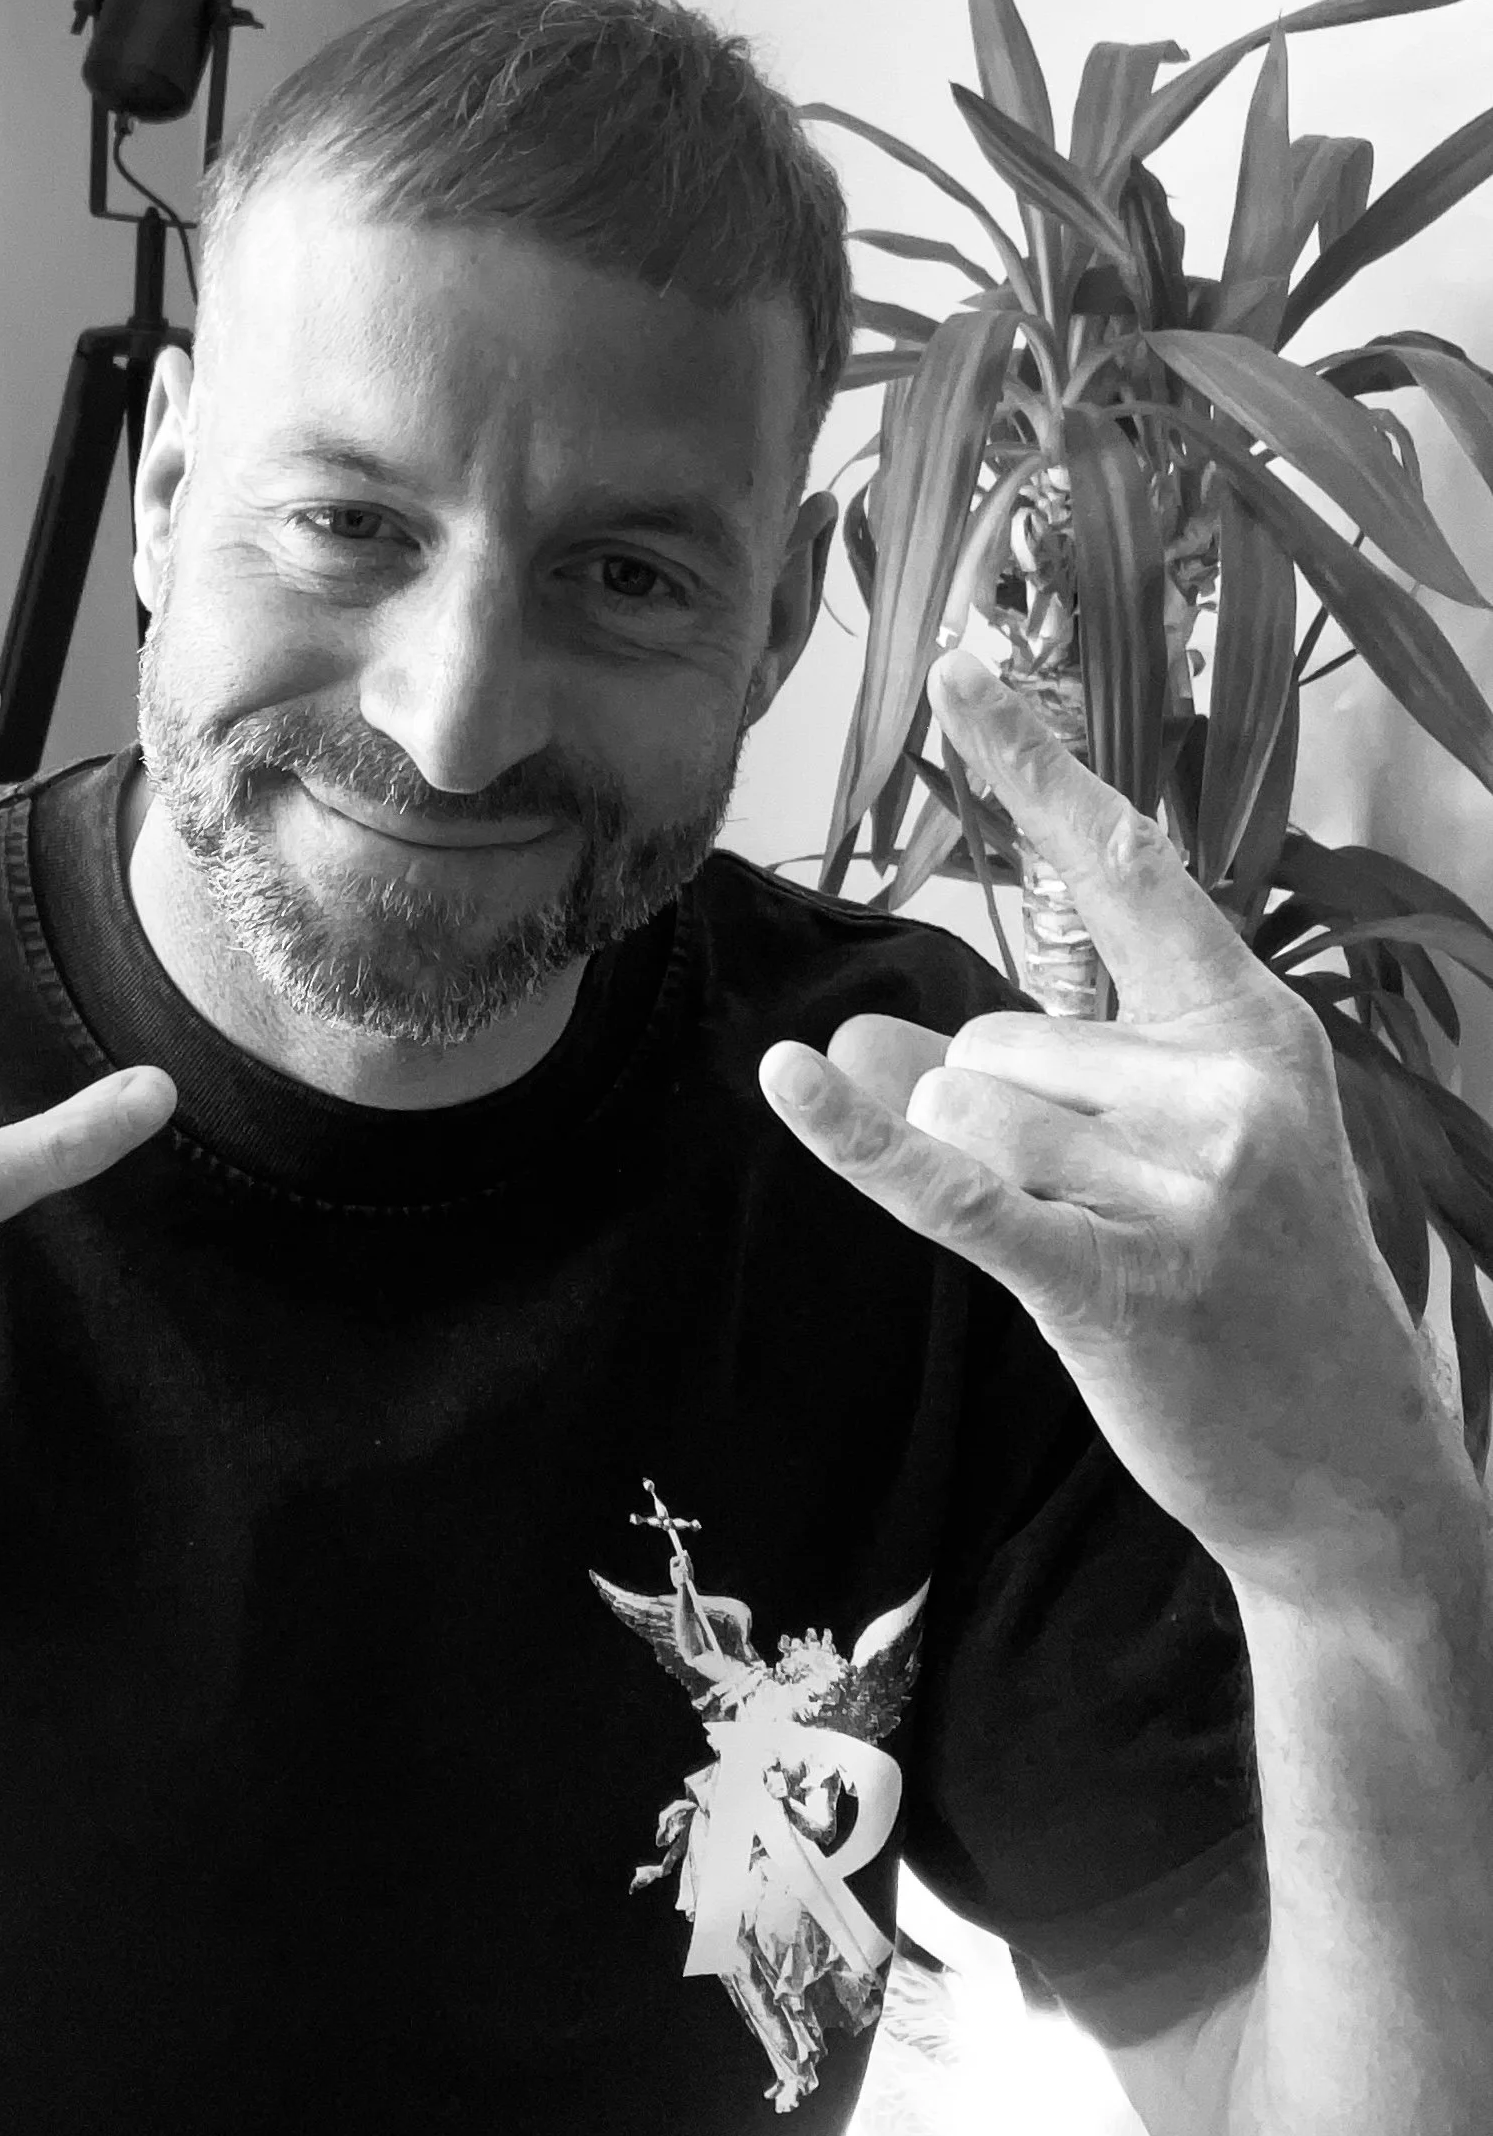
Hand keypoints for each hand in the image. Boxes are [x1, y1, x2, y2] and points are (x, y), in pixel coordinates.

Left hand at [758, 649, 1455, 1593]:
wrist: (1348, 1472)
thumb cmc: (1244, 1291)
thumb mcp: (1150, 1156)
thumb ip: (1006, 1080)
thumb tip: (865, 1039)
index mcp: (1248, 1028)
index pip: (1121, 867)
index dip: (1036, 765)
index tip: (963, 663)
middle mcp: (1229, 1087)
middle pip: (994, 1037)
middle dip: (1000, 1119)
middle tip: (1112, 1212)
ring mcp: (1187, 1188)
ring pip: (968, 1111)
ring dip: (982, 1177)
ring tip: (1097, 1248)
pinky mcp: (1124, 1282)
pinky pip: (956, 1189)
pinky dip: (864, 1144)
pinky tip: (788, 1086)